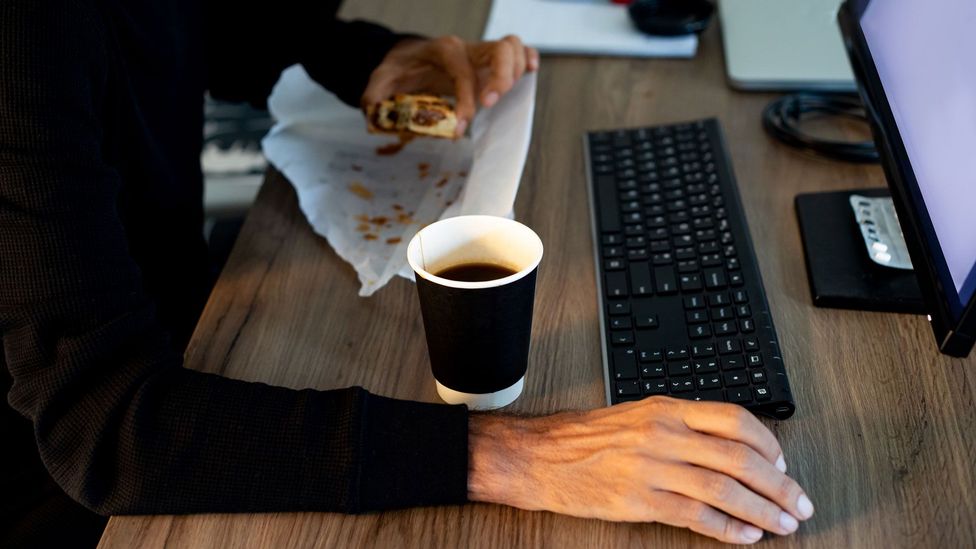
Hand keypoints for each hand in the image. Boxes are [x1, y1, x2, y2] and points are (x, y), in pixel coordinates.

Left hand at [362, 35, 539, 136]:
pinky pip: (518, 51)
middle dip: (501, 77)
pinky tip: (530, 74)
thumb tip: (374, 110)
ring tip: (504, 96)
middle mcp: (466, 48)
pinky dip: (528, 60)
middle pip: (499, 49)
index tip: (461, 127)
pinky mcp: (490, 61)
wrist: (409, 57)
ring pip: (512, 47)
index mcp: (443, 51)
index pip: (462, 72)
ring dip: (516, 71)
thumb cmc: (400, 70)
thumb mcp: (381, 80)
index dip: (465, 100)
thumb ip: (375, 94)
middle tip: (490, 103)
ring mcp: (481, 53)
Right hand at [468, 396, 813, 543]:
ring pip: (724, 489)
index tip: (782, 464)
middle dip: (778, 484)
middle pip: (739, 457)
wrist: (542, 456)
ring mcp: (653, 467)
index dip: (768, 444)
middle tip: (799, 503)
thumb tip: (730, 444)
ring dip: (762, 510)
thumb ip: (682, 424)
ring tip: (782, 524)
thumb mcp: (639, 415)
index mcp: (667, 409)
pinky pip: (696, 516)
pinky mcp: (640, 500)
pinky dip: (727, 529)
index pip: (735, 420)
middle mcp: (664, 434)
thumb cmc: (588, 438)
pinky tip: (744, 536)